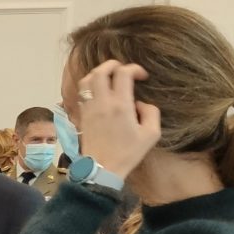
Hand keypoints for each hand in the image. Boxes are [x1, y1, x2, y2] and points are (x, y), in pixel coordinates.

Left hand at [76, 59, 160, 178]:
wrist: (101, 169)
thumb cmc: (128, 153)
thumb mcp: (151, 134)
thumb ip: (151, 113)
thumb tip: (140, 103)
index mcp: (120, 105)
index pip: (123, 73)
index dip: (134, 68)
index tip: (142, 77)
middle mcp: (102, 103)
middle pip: (101, 71)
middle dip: (113, 64)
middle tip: (123, 70)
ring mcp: (89, 108)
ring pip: (87, 80)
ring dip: (98, 73)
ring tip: (109, 78)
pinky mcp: (82, 115)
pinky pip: (82, 93)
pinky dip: (90, 86)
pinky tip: (99, 92)